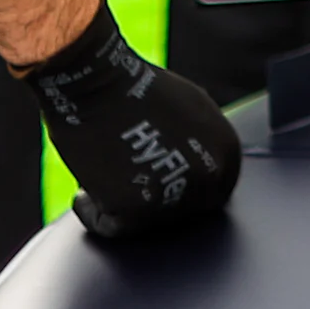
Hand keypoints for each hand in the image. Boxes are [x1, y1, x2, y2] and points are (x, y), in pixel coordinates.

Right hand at [19, 0, 241, 239]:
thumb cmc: (138, 89)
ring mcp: (173, 197)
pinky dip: (92, 213)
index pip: (216, 190)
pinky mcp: (134, 210)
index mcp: (226, 152)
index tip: (160, 186)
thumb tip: (198, 161)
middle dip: (156, 202)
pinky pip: (111, 227)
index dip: (186, 190)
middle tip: (129, 188)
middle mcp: (206, 178)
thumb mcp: (194, 108)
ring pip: (146, 222)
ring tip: (102, 181)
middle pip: (183, 210)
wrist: (98, 81)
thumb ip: (203, 139)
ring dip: (122, 206)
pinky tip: (84, 195)